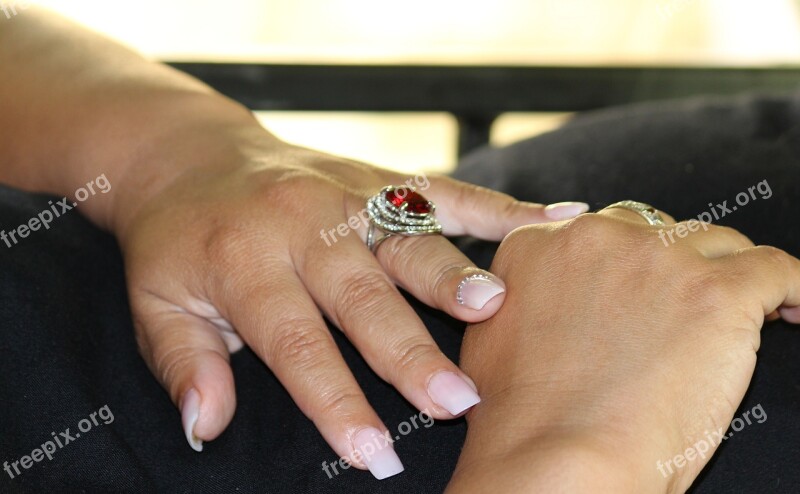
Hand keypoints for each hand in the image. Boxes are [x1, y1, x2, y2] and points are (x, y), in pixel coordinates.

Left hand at [116, 131, 586, 476]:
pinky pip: (447, 189)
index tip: (373, 455)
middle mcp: (304, 225)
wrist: (194, 157)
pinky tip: (557, 218)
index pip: (297, 344)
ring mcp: (350, 195)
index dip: (336, 402)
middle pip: (364, 296)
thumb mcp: (157, 304)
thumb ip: (184, 364)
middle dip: (411, 352)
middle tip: (457, 401)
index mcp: (245, 264)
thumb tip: (207, 425)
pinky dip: (502, 208)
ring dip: (455, 273)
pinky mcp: (381, 175)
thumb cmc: (180, 242)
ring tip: (499, 307)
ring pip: (410, 237)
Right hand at [447, 208, 799, 491]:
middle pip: (656, 231)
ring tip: (745, 314)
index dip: (626, 264)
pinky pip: (775, 269)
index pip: (599, 232)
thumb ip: (525, 297)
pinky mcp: (718, 291)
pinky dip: (791, 287)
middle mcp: (595, 236)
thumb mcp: (495, 336)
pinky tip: (793, 307)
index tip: (643, 291)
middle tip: (682, 313)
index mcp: (538, 245)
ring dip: (727, 275)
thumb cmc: (524, 419)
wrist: (557, 458)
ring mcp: (659, 259)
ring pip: (716, 244)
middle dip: (672, 267)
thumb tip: (550, 299)